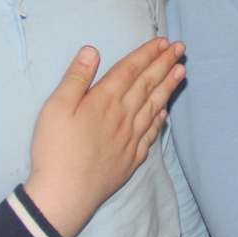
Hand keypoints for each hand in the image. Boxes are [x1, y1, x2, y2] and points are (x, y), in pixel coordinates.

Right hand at [23, 39, 186, 236]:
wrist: (66, 194)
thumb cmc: (56, 149)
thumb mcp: (56, 107)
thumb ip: (76, 78)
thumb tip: (92, 50)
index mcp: (104, 100)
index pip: (130, 70)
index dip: (147, 54)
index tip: (162, 41)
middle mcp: (123, 116)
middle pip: (148, 84)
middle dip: (165, 63)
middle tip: (181, 48)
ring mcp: (131, 138)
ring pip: (154, 106)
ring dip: (168, 86)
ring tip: (181, 71)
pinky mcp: (132, 158)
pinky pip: (151, 132)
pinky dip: (160, 118)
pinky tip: (165, 111)